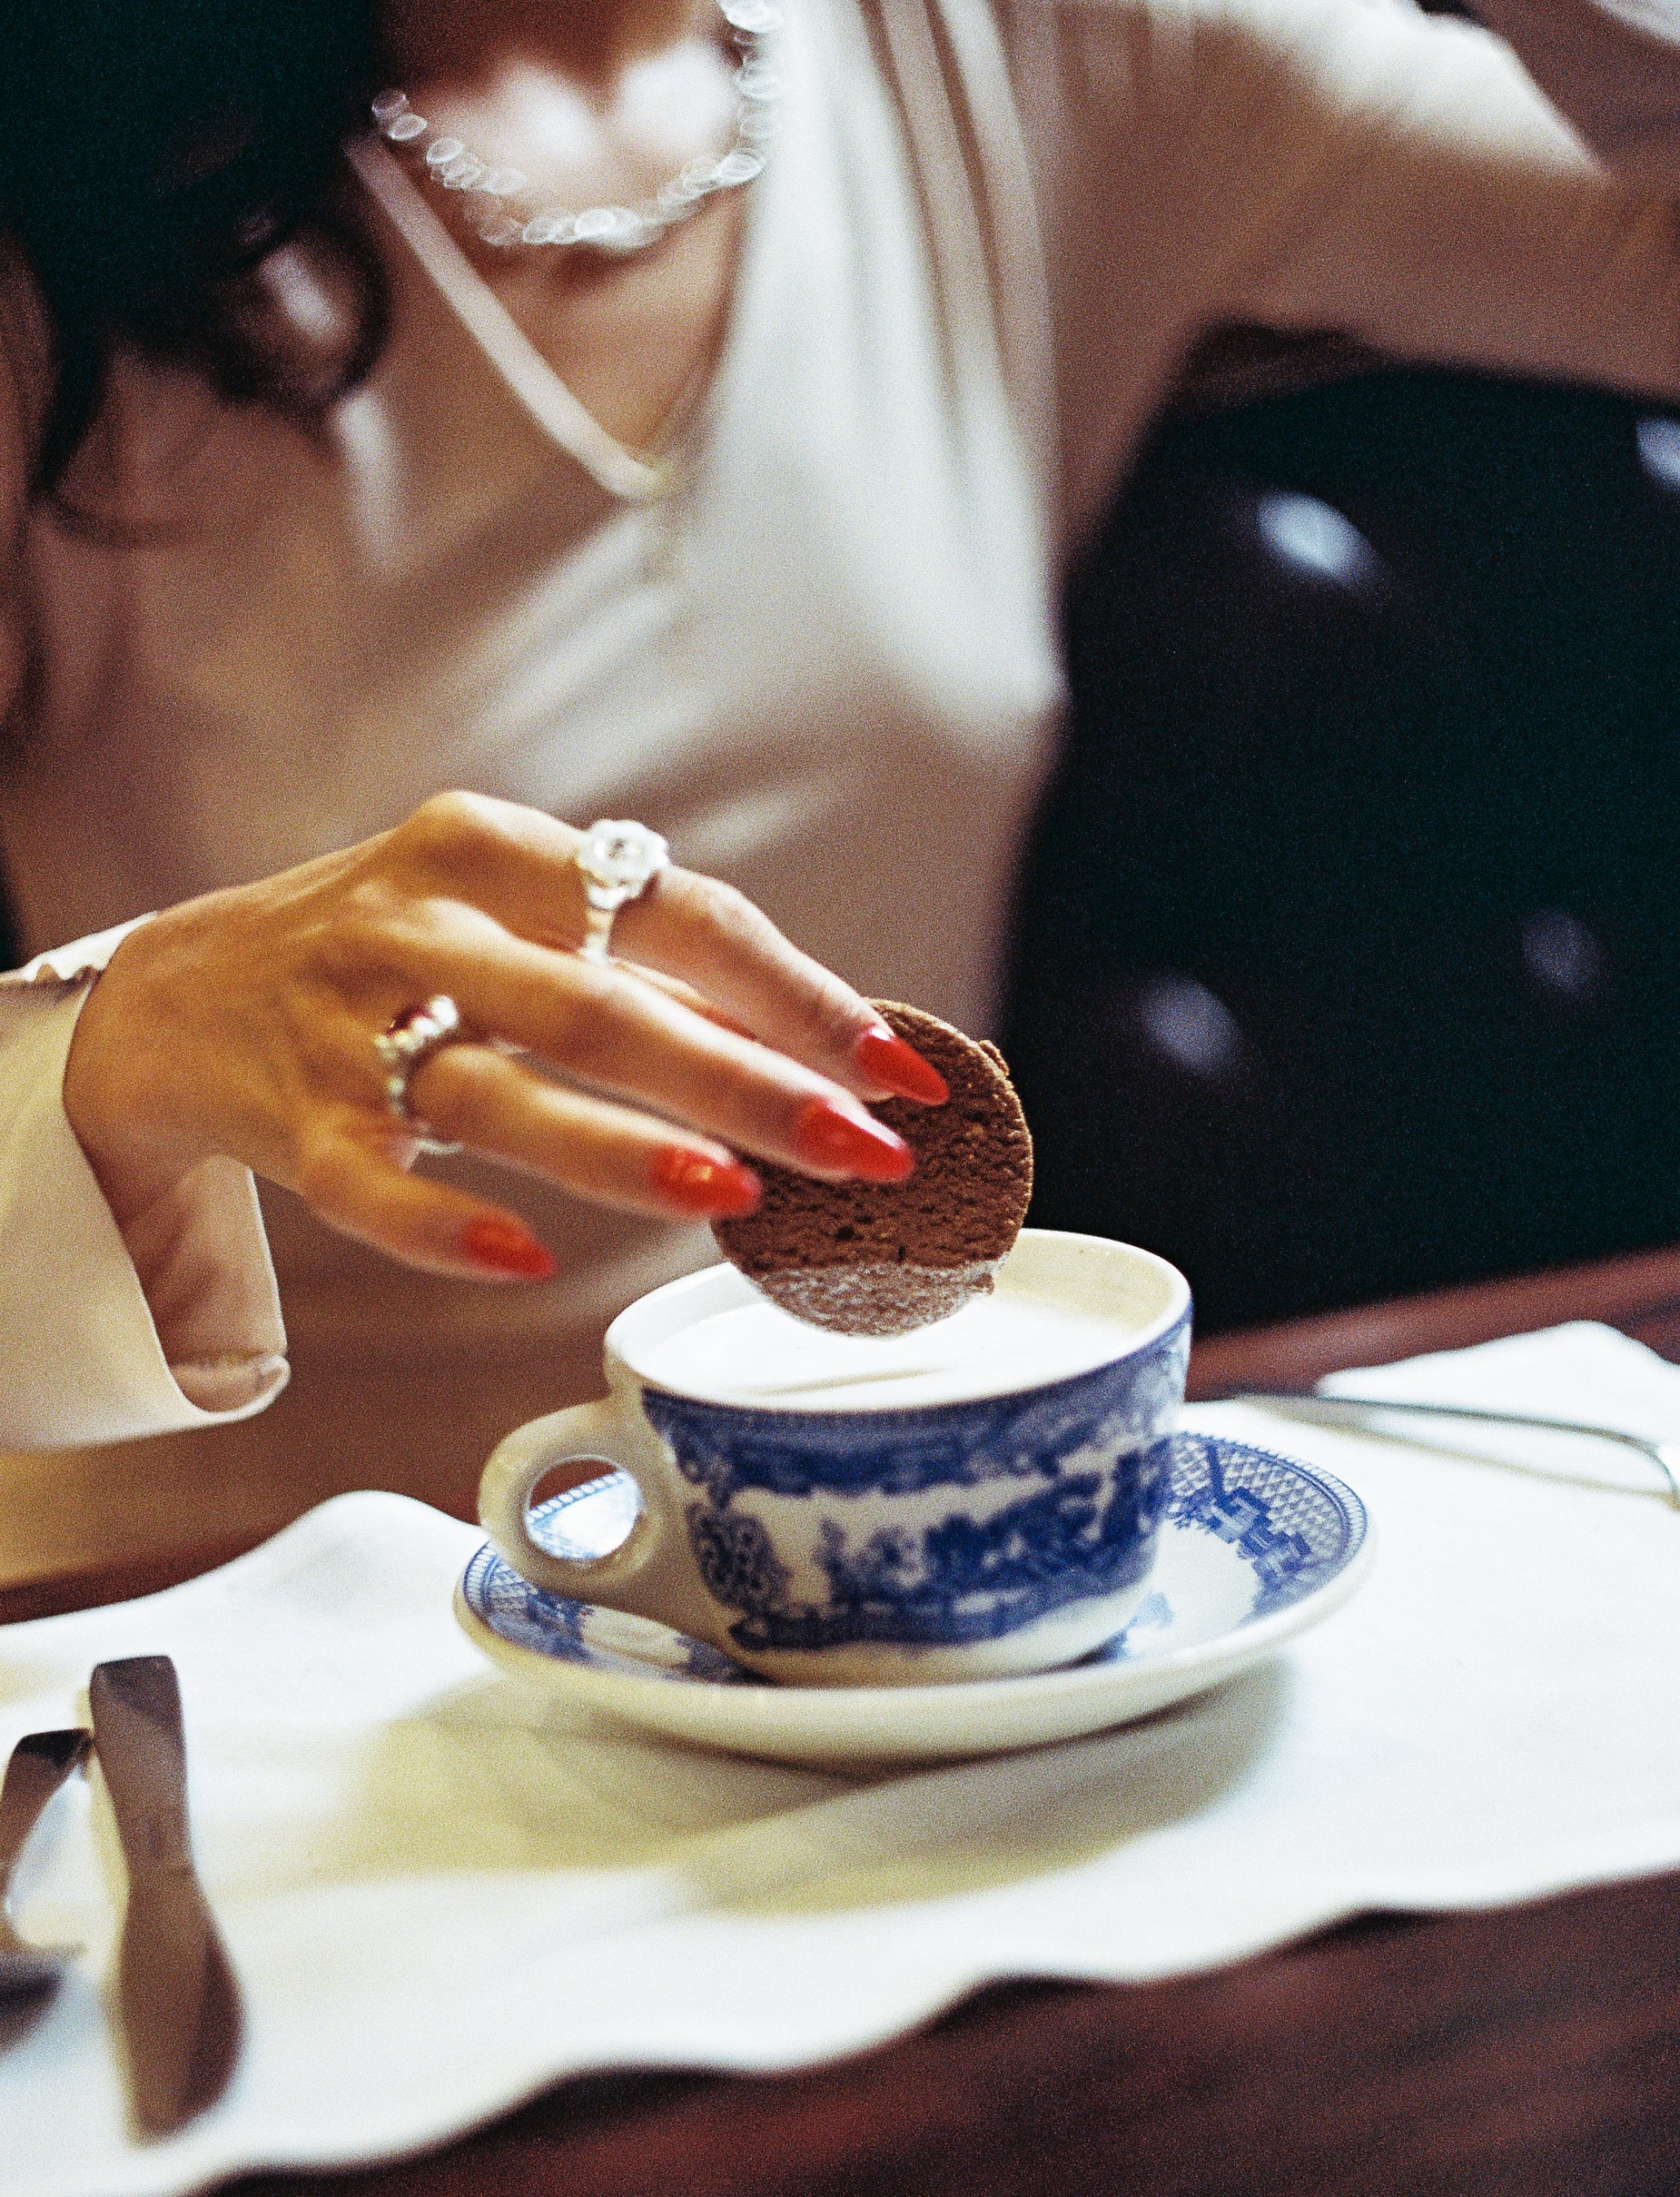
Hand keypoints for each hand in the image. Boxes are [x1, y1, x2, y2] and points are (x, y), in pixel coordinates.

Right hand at [61, 792, 948, 1279]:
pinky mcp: (296, 1124)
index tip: (895, 1067)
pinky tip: (526, 1262)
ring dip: (621, 1147)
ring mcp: (349, 1027)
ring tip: (736, 1194)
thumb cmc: (397, 950)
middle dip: (748, 1080)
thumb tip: (811, 1050)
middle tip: (865, 1150)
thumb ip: (642, 970)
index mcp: (492, 849)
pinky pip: (375, 1188)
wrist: (181, 991)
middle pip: (603, 1004)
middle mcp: (420, 924)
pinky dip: (449, 1226)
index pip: (677, 914)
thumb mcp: (508, 916)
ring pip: (499, 1091)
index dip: (797, 992)